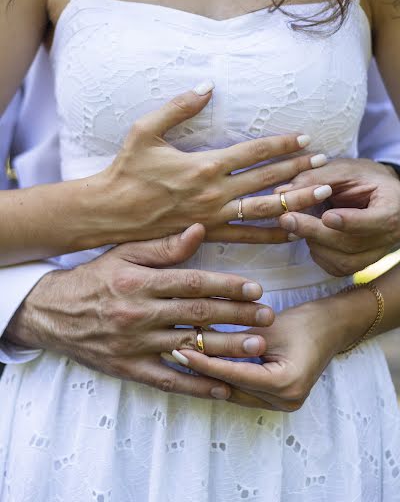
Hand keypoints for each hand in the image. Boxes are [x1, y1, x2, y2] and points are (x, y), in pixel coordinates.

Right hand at [4, 224, 274, 400]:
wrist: (52, 312)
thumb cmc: (94, 278)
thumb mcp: (124, 254)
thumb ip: (163, 246)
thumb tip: (199, 229)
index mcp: (139, 282)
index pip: (192, 283)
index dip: (226, 286)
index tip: (256, 288)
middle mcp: (138, 313)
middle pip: (196, 315)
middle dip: (236, 315)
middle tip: (268, 317)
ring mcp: (134, 344)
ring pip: (188, 347)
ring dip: (225, 348)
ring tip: (257, 347)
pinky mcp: (128, 368)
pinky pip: (167, 380)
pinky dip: (196, 385)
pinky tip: (223, 387)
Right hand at [85, 83, 329, 247]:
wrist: (110, 211)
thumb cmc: (127, 170)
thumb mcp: (145, 130)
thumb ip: (179, 107)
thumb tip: (207, 85)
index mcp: (205, 164)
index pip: (253, 151)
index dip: (282, 144)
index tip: (304, 138)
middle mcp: (216, 191)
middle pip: (267, 179)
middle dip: (299, 169)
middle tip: (324, 162)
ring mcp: (214, 216)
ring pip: (265, 209)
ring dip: (296, 200)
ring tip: (322, 194)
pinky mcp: (208, 233)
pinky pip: (247, 236)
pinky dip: (272, 234)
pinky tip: (292, 231)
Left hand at [171, 290, 377, 410]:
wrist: (333, 327)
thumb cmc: (305, 321)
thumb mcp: (268, 326)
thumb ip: (237, 339)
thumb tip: (198, 339)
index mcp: (286, 384)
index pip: (235, 376)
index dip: (205, 363)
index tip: (180, 351)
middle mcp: (285, 401)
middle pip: (232, 388)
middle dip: (202, 371)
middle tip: (173, 355)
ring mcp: (284, 404)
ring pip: (235, 392)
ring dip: (210, 376)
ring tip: (181, 359)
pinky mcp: (279, 399)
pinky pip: (244, 391)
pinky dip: (225, 378)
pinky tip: (203, 366)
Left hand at [276, 158, 399, 275]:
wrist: (380, 196)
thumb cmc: (363, 178)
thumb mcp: (345, 169)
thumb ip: (317, 178)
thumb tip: (282, 191)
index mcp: (391, 207)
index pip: (376, 221)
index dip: (350, 222)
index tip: (327, 216)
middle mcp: (388, 237)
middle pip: (351, 244)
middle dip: (314, 231)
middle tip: (287, 218)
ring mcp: (375, 254)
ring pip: (342, 261)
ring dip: (313, 243)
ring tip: (298, 223)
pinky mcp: (360, 264)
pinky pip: (336, 268)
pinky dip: (318, 254)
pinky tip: (310, 236)